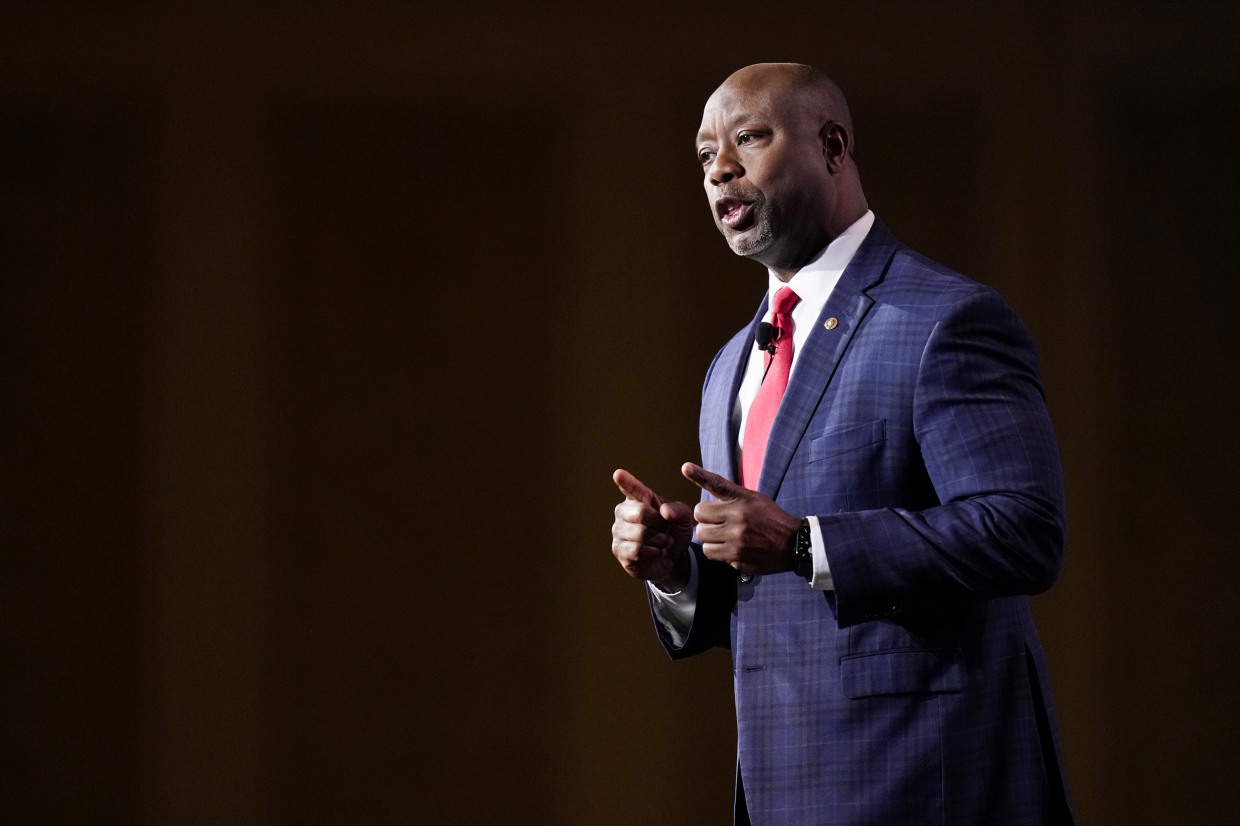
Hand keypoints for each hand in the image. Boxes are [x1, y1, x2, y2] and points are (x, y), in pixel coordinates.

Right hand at [611, 469, 694, 589]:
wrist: (671, 558)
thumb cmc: (673, 532)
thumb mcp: (684, 519)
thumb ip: (678, 510)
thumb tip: (663, 512)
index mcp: (639, 498)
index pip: (632, 488)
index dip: (625, 481)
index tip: (618, 474)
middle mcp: (624, 511)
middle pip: (641, 512)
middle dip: (660, 524)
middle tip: (665, 530)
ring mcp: (618, 530)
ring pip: (640, 534)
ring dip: (660, 541)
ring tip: (662, 542)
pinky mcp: (618, 549)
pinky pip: (637, 550)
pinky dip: (653, 553)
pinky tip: (655, 552)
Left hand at [681, 462, 801, 575]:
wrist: (793, 543)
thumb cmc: (769, 516)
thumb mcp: (751, 496)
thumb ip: (723, 488)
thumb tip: (687, 468)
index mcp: (740, 505)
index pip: (707, 499)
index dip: (700, 496)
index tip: (686, 470)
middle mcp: (737, 524)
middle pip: (700, 523)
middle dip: (706, 522)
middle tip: (719, 522)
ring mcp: (737, 544)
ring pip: (704, 541)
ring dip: (710, 538)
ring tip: (724, 535)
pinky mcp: (738, 560)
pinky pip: (713, 555)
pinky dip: (718, 551)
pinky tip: (730, 546)